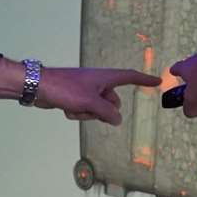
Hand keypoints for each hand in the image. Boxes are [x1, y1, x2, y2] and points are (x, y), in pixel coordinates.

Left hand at [35, 66, 160, 124]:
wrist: (39, 87)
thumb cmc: (65, 89)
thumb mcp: (90, 102)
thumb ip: (107, 112)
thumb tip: (118, 119)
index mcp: (105, 77)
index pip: (130, 77)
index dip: (144, 80)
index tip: (157, 81)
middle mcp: (98, 82)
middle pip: (112, 102)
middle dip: (102, 111)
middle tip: (89, 108)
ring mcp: (87, 90)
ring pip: (98, 109)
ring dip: (87, 113)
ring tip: (74, 108)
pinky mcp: (76, 98)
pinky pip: (85, 111)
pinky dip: (77, 113)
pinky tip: (66, 109)